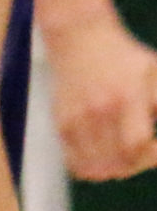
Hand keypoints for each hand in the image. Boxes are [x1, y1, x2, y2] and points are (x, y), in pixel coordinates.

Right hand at [53, 16, 156, 181]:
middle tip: (144, 155)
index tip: (156, 147)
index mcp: (126, 97)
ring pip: (96, 167)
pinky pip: (75, 162)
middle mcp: (99, 110)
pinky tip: (104, 161)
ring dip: (115, 170)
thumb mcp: (156, 73)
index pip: (136, 145)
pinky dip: (91, 169)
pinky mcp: (62, 122)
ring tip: (125, 160)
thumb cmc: (126, 58)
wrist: (79, 39)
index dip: (150, 156)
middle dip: (136, 166)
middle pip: (118, 161)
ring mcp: (77, 117)